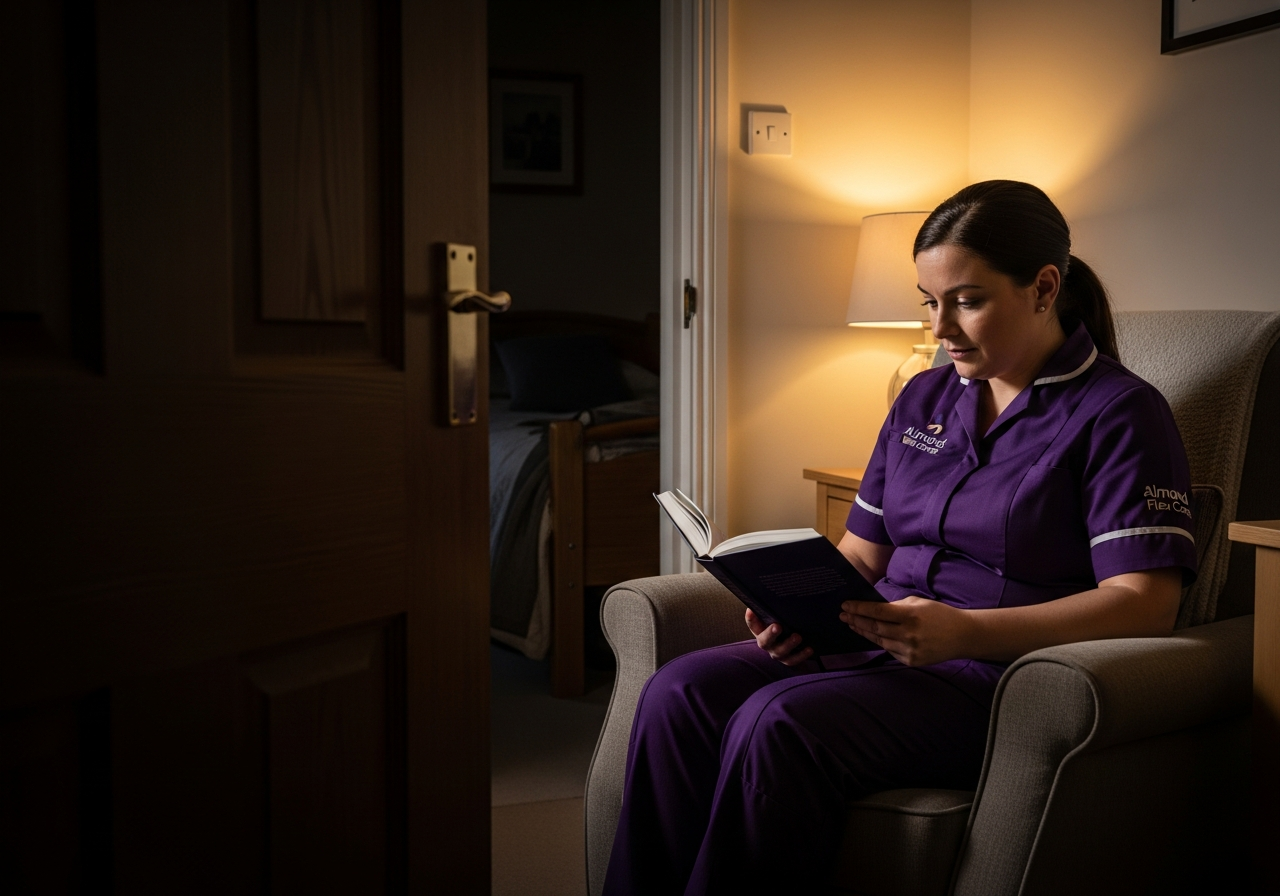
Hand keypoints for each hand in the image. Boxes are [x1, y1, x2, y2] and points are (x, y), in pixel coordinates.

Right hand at [745, 608, 813, 665]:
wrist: (792, 644)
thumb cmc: (782, 625)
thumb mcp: (776, 618)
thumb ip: (774, 610)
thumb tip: (774, 596)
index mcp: (760, 631)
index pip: (752, 624)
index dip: (751, 618)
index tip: (750, 610)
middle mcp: (766, 643)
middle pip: (765, 641)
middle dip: (770, 634)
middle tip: (777, 626)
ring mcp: (777, 653)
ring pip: (780, 652)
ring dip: (789, 644)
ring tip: (798, 637)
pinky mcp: (788, 660)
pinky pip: (794, 660)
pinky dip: (801, 655)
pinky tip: (809, 649)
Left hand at [840, 597, 972, 666]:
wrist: (962, 636)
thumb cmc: (939, 615)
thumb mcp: (918, 603)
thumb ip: (896, 606)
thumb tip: (874, 608)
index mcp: (910, 616)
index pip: (877, 612)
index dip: (859, 609)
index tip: (845, 605)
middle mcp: (909, 634)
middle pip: (875, 628)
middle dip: (856, 620)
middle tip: (843, 615)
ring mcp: (910, 650)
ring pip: (880, 641)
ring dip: (864, 632)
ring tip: (853, 625)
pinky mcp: (911, 661)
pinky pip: (890, 651)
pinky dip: (881, 642)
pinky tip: (872, 636)